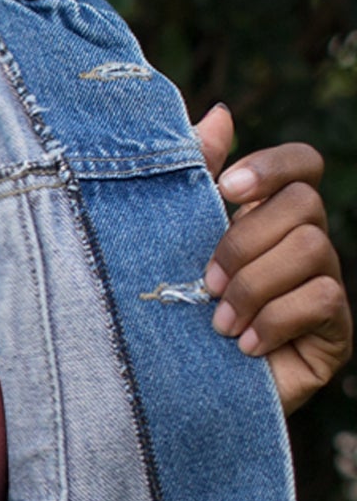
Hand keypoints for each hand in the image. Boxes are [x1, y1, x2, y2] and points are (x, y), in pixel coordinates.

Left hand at [194, 104, 352, 413]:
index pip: (301, 165)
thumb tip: (220, 113)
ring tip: (219, 322)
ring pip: (314, 249)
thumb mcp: (167, 235)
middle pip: (303, 205)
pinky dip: (276, 319)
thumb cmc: (165, 305)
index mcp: (265, 214)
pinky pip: (323, 299)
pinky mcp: (335, 334)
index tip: (224, 190)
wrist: (170, 387)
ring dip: (255, 285)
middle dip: (246, 240)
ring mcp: (323, 287)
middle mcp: (303, 244)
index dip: (271, 167)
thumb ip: (192, 173)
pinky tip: (245, 345)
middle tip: (206, 282)